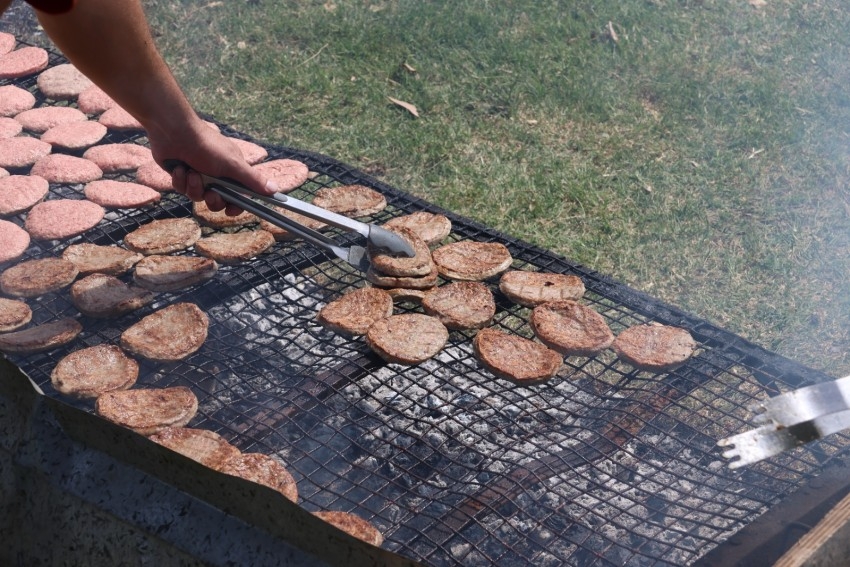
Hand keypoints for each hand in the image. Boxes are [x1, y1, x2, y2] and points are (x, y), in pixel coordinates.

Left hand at [148, 117, 277, 213]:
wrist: (174, 132)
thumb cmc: (206, 146)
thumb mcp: (233, 165)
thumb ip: (252, 180)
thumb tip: (275, 190)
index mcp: (232, 172)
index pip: (239, 196)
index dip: (235, 205)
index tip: (231, 209)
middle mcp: (216, 175)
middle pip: (217, 201)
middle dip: (213, 199)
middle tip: (210, 192)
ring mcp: (198, 175)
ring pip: (198, 196)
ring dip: (194, 186)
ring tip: (191, 172)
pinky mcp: (181, 175)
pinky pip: (182, 189)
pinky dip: (180, 180)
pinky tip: (179, 168)